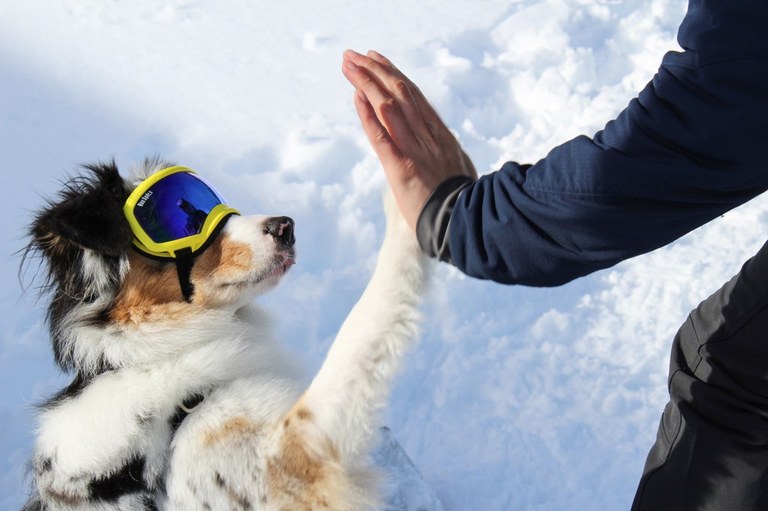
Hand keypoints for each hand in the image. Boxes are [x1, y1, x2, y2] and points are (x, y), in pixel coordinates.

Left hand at [342, 50, 476, 229]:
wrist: (466, 222)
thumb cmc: (464, 202)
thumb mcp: (460, 168)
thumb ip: (447, 152)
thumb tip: (444, 143)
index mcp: (442, 135)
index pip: (414, 96)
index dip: (393, 74)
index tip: (377, 59)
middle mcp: (428, 136)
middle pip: (400, 93)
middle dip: (375, 71)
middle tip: (354, 55)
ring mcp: (415, 150)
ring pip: (390, 107)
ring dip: (367, 83)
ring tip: (348, 65)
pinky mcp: (401, 167)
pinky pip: (382, 136)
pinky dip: (368, 115)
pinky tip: (356, 96)